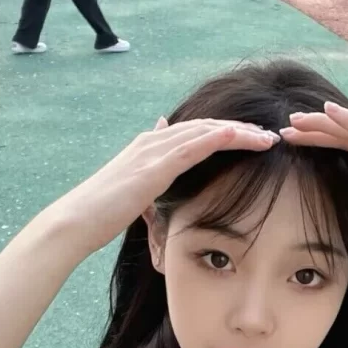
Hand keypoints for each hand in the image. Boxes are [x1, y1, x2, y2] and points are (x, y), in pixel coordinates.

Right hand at [46, 118, 278, 258]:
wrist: (77, 221)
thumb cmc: (102, 215)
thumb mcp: (131, 192)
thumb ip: (149, 178)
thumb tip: (160, 175)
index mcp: (149, 147)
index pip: (194, 133)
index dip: (224, 134)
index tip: (252, 140)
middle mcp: (152, 141)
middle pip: (205, 127)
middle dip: (240, 129)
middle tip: (270, 135)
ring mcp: (153, 150)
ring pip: (205, 131)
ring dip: (239, 132)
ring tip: (267, 136)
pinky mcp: (154, 165)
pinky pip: (194, 145)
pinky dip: (219, 137)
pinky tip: (241, 135)